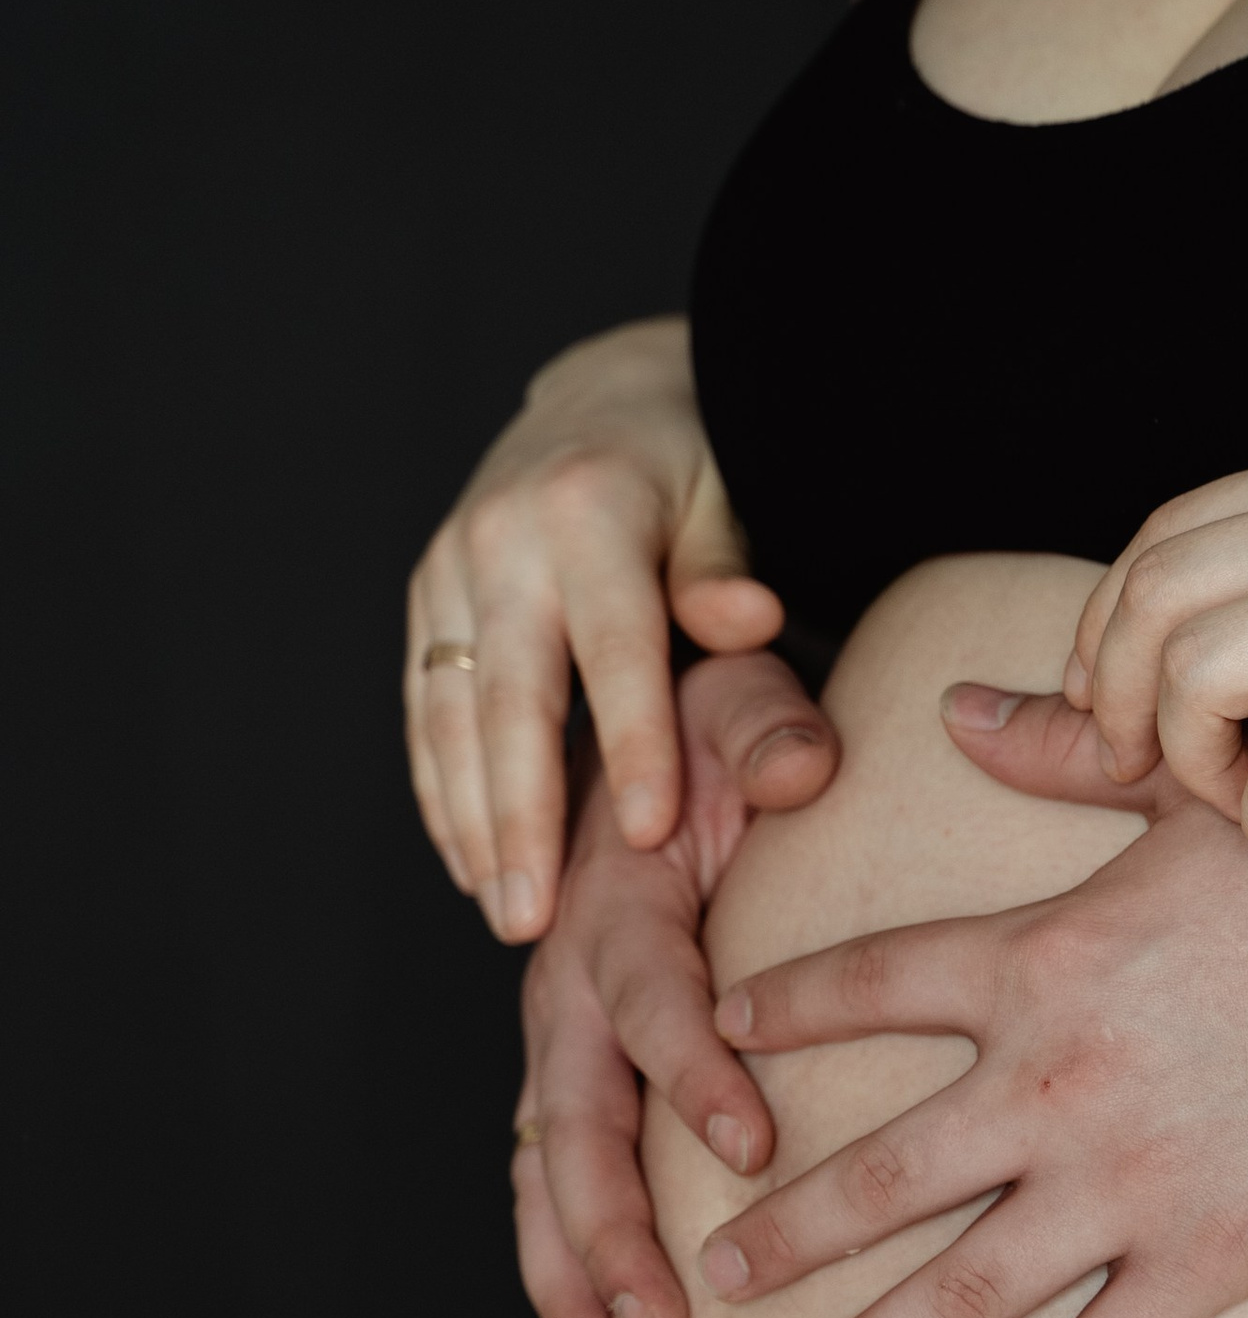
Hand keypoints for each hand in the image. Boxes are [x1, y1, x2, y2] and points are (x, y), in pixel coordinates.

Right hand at [408, 317, 784, 940]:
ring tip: (503, 913)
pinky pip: (425, 709)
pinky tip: (469, 861)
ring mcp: (450, 568)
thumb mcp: (728, 499)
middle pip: (510, 698)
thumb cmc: (691, 468)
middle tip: (532, 919)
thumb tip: (752, 620)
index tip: (653, 833)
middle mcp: (501, 539)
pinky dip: (443, 790)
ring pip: (451, 715)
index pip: (614, 646)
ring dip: (471, 822)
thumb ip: (726, 571)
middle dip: (520, 816)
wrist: (603, 398)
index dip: (633, 741)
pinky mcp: (426, 597)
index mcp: (590, 512)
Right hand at [512, 648, 837, 1317]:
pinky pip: (548, 1201)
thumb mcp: (738, 702)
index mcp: (617, 906)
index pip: (651, 998)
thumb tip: (803, 766)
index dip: (694, 1071)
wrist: (636, 746)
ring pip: (545, 1187)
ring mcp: (557, 1052)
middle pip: (576, 1124)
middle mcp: (566, 989)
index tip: (754, 1145)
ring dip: (572, 1289)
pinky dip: (562, 1291)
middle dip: (613, 1232)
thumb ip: (769, 729)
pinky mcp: (565, 1092)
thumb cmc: (706, 735)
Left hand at [694, 690, 1247, 1317]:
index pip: (867, 986)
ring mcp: (1134, 1182)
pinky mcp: (1218, 1254)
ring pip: (962, 1291)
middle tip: (711, 1274)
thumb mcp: (1192, 794)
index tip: (718, 1038)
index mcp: (1043, 958)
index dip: (779, 1012)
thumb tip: (953, 705)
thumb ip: (1059, 754)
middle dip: (781, 1233)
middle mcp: (1059, 1081)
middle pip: (878, 1174)